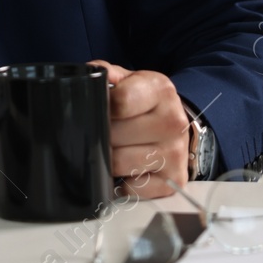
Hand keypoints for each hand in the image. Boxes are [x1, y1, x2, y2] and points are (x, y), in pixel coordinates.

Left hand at [89, 59, 190, 199]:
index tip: (99, 109)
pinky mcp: (173, 180)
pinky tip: (125, 169)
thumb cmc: (143, 102)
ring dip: (108, 159)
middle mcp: (173, 122)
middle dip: (101, 135)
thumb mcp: (128, 80)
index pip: (119, 102)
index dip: (101, 107)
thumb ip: (106, 74)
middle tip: (102, 131)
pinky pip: (132, 189)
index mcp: (160, 91)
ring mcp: (175, 153)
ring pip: (120, 163)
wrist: (174, 123)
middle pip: (115, 135)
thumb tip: (87, 76)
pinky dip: (122, 182)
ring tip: (112, 148)